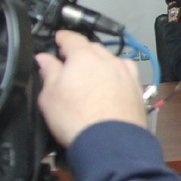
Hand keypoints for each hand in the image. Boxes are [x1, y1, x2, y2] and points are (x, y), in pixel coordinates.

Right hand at [36, 30, 147, 146]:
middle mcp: (108, 60)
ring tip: (90, 76)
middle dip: (81, 52)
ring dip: (100, 63)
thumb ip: (48, 72)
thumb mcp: (49, 95)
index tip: (58, 40)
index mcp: (84, 56)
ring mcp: (125, 74)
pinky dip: (116, 76)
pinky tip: (111, 86)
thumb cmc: (78, 120)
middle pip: (92, 48)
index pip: (71, 37)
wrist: (110, 142)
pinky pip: (125, 75)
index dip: (62, 38)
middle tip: (69, 63)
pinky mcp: (137, 89)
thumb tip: (44, 59)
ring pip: (111, 60)